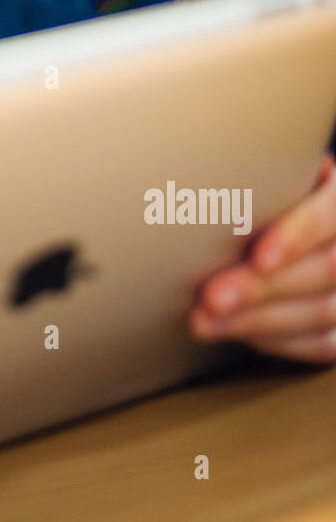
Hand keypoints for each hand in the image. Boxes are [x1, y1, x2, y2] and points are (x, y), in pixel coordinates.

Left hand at [188, 154, 335, 363]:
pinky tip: (232, 332)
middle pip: (327, 268)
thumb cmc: (256, 194)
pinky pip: (320, 342)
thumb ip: (252, 184)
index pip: (328, 216)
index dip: (296, 237)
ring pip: (324, 312)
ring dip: (256, 321)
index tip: (257, 258)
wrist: (276, 228)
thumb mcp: (261, 179)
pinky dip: (273, 340)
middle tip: (210, 298)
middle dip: (262, 287)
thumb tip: (198, 180)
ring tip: (202, 321)